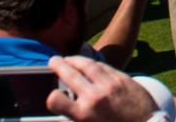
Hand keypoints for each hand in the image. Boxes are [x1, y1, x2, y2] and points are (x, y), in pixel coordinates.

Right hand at [44, 55, 158, 121]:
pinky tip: (90, 64)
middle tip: (53, 61)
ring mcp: (110, 85)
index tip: (53, 96)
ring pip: (88, 65)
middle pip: (70, 74)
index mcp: (84, 113)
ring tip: (70, 58)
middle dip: (59, 65)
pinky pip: (105, 67)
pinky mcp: (123, 79)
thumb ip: (78, 117)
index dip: (51, 98)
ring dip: (76, 60)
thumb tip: (67, 111)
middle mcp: (95, 96)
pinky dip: (94, 64)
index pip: (55, 100)